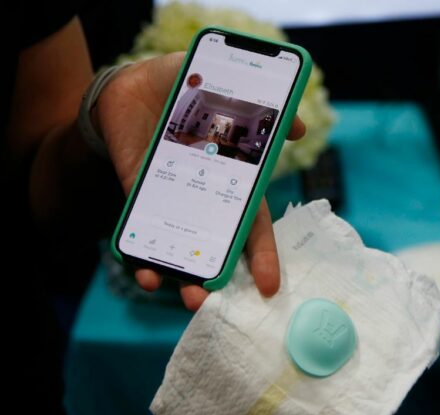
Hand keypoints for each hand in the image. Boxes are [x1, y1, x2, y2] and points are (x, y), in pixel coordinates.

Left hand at [94, 52, 304, 309]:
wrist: (135, 84)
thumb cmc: (189, 91)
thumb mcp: (228, 96)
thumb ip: (262, 111)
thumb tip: (300, 126)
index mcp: (233, 184)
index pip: (252, 228)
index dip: (263, 257)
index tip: (271, 287)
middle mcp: (205, 202)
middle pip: (216, 249)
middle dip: (217, 279)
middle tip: (213, 301)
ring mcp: (171, 204)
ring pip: (178, 249)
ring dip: (178, 278)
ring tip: (183, 296)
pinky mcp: (138, 197)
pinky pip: (139, 231)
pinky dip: (139, 253)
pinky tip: (143, 268)